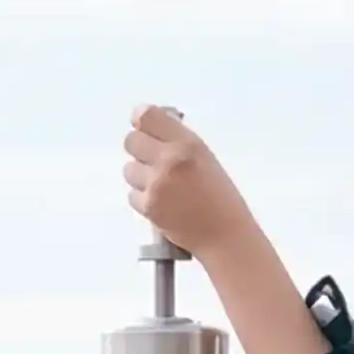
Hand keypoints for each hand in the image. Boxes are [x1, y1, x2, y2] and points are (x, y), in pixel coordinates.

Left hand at [123, 105, 251, 256]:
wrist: (224, 236)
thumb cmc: (220, 198)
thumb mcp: (204, 157)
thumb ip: (177, 141)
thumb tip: (150, 131)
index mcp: (186, 143)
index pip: (146, 116)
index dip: (140, 120)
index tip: (142, 126)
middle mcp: (169, 160)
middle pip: (131, 141)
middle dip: (139, 150)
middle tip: (153, 162)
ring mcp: (156, 184)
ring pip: (129, 170)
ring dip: (140, 177)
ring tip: (161, 188)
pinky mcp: (149, 207)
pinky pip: (132, 195)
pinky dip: (143, 200)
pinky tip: (161, 205)